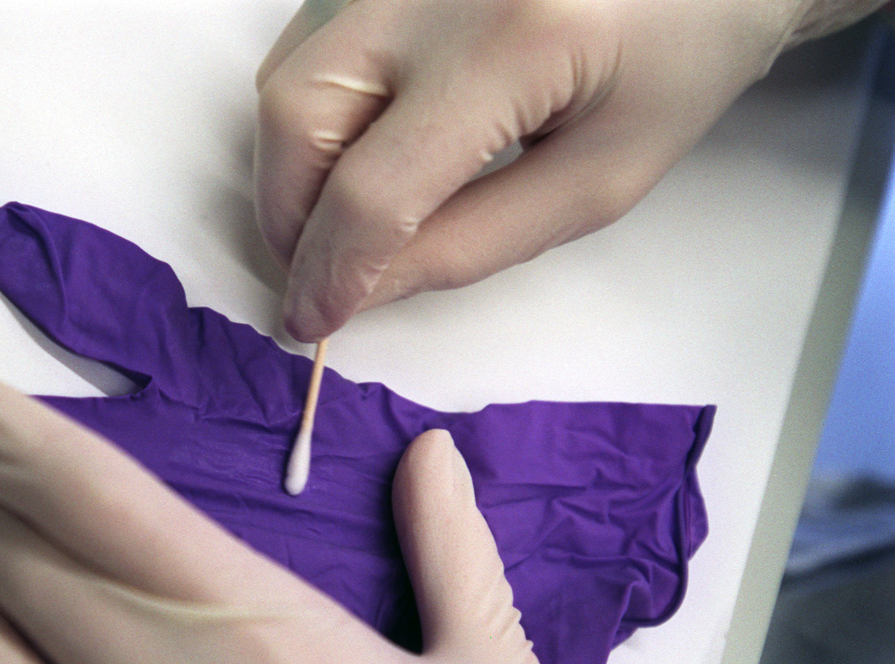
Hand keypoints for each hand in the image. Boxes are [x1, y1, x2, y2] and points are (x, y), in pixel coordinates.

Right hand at [255, 0, 886, 340]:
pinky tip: (352, 148)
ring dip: (291, 166)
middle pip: (297, 114)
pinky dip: (309, 111)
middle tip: (318, 275)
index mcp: (512, 42)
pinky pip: (308, 40)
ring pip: (286, 74)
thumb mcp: (597, 181)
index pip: (374, 185)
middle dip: (288, 216)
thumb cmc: (680, 62)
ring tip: (338, 220)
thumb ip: (473, 243)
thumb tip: (359, 289)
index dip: (331, 271)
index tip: (310, 321)